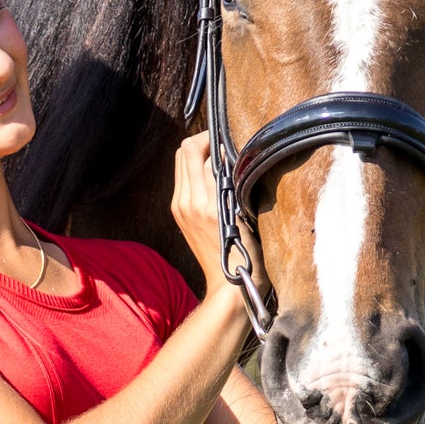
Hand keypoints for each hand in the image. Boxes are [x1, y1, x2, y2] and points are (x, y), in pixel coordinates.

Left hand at [171, 131, 267, 300]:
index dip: (211, 137)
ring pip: (181, 163)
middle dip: (202, 142)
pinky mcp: (179, 215)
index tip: (230, 137)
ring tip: (220, 158)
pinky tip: (213, 177)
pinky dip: (195, 170)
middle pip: (183, 151)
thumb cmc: (244, 255)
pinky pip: (183, 179)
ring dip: (198, 155)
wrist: (228, 286)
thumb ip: (230, 182)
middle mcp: (185, 202)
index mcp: (201, 201)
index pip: (194, 150)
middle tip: (224, 143)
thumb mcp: (242, 214)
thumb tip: (224, 154)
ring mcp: (179, 208)